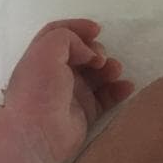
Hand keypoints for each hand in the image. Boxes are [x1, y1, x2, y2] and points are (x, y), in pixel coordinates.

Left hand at [3, 19, 134, 162]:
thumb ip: (67, 37)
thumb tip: (88, 54)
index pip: (61, 34)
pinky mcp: (86, 113)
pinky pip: (107, 98)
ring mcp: (72, 95)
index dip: (78, 28)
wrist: (36, 134)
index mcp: (42, 58)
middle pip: (83, 54)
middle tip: (100, 60)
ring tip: (114, 71)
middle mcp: (57, 75)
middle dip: (97, 50)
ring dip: (110, 68)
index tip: (96, 30)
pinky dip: (119, 90)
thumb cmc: (38, 89)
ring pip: (97, 75)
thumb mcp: (46, 50)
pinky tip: (127, 87)